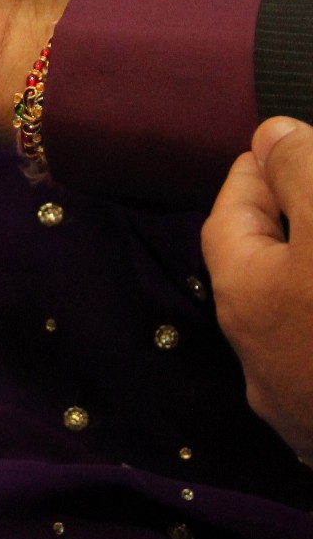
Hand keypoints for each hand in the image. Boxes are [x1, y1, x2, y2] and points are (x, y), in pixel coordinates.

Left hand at [202, 115, 312, 464]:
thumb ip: (300, 175)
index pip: (233, 212)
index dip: (259, 172)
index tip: (284, 143)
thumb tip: (271, 133)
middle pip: (269, 267)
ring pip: (301, 315)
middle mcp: (262, 357)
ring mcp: (306, 405)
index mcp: (248, 297)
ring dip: (308, 271)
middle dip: (298, 222)